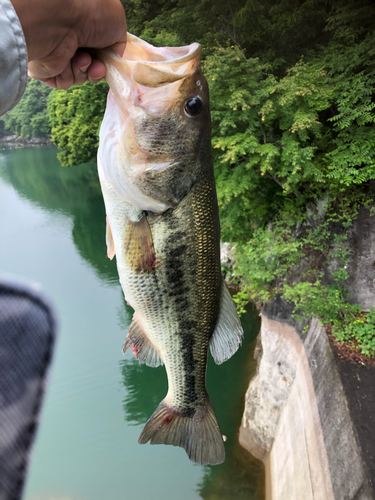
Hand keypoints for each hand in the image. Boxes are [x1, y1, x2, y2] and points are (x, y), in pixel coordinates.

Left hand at [11, 0, 126, 88]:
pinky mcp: (45, 68)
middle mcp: (69, 38)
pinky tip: (69, 63)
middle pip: (91, 65)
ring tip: (82, 59)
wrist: (58, 19)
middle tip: (98, 67)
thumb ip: (119, 41)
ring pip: (79, 75)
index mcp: (84, 26)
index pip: (99, 49)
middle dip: (98, 69)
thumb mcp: (117, 20)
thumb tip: (113, 56)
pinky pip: (64, 81)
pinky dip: (70, 76)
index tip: (111, 60)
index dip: (107, 58)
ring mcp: (56, 53)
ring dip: (86, 71)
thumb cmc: (90, 13)